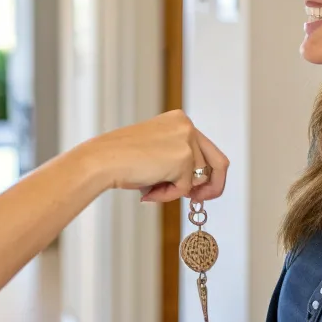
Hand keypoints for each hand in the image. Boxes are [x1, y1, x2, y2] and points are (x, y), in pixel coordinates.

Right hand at [85, 110, 228, 204]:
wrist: (102, 160)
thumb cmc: (121, 159)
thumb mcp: (156, 153)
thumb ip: (178, 162)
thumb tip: (197, 187)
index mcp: (179, 120)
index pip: (207, 149)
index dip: (206, 173)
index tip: (199, 190)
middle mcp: (187, 126)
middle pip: (219, 163)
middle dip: (212, 186)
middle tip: (197, 201)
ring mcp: (187, 140)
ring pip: (198, 179)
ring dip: (175, 191)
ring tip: (149, 188)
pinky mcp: (184, 158)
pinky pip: (185, 188)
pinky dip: (168, 195)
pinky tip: (148, 190)